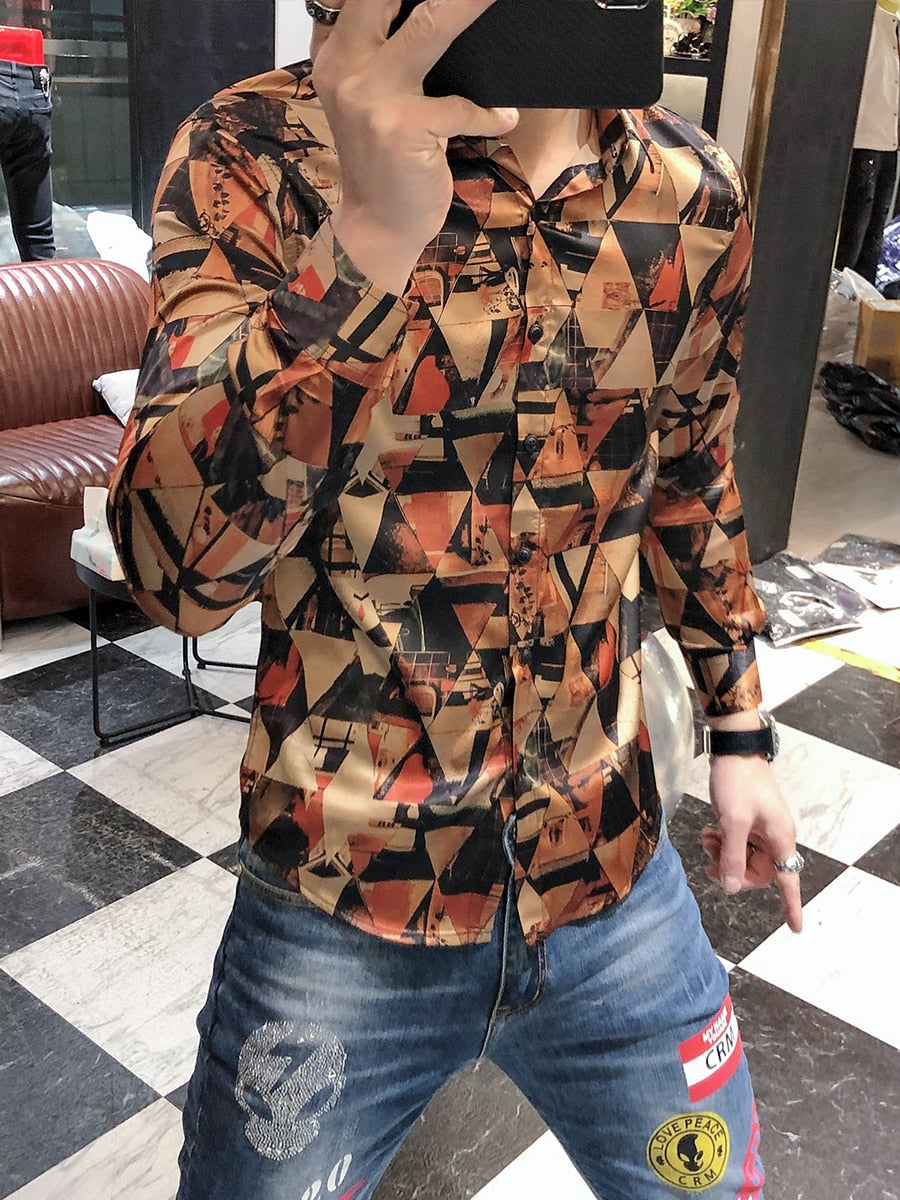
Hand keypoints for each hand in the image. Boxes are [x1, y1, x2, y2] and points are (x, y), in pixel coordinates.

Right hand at [312, 0, 518, 291]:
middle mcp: (346, 68)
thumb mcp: (370, 99)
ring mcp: (372, 97)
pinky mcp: (404, 129)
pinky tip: (505, 117)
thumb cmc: (384, 161)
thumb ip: (385, 54)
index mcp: (335, 54)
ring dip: (470, 5)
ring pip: (429, 27)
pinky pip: (462, 106)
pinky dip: (490, 113)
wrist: (377, 227)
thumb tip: (442, 13)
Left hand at [702, 754, 802, 932]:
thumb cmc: (738, 781)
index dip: (791, 905)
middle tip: (710, 865)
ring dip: (724, 855)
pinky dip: (723, 842)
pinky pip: (738, 843)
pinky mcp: (748, 820)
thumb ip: (732, 855)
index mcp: (780, 838)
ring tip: (707, 841)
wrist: (733, 750)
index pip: (788, 880)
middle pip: (758, 872)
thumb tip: (730, 887)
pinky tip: (708, 833)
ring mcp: (761, 828)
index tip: (795, 928)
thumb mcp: (733, 821)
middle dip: (734, 871)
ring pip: (744, 857)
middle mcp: (775, 836)